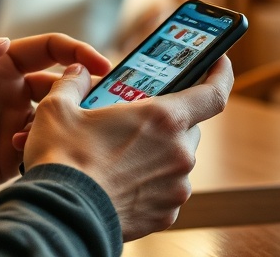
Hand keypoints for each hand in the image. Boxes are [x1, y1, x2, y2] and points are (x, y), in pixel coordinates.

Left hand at [0, 28, 110, 219]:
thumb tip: (1, 41)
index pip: (46, 49)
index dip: (75, 50)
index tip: (99, 61)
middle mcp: (9, 93)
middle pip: (61, 83)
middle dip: (84, 86)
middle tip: (97, 99)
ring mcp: (9, 126)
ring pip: (57, 118)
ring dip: (68, 119)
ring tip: (63, 126)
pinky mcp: (6, 159)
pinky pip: (40, 150)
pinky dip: (46, 147)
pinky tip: (31, 148)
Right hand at [20, 56, 232, 241]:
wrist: (62, 217)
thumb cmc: (63, 160)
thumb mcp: (58, 108)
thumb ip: (73, 83)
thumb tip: (77, 72)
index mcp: (162, 119)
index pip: (213, 93)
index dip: (220, 74)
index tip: (219, 62)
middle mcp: (178, 153)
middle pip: (188, 127)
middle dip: (167, 120)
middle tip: (139, 118)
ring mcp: (176, 187)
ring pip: (177, 160)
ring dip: (157, 152)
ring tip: (121, 153)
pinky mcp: (166, 215)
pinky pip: (166, 189)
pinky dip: (151, 182)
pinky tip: (122, 180)